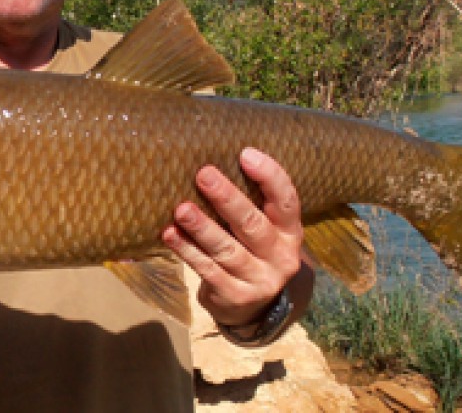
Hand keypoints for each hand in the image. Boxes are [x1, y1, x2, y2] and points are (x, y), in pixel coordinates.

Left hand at [162, 148, 304, 326]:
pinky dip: (188, 251)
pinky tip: (171, 234)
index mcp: (291, 232)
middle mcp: (281, 257)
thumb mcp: (263, 229)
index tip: (245, 154)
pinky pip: (208, 271)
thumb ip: (250, 203)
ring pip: (228, 250)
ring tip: (182, 209)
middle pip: (253, 224)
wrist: (254, 307)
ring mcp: (260, 280)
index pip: (287, 201)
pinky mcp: (236, 297)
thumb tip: (212, 165)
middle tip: (203, 174)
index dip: (269, 176)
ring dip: (202, 228)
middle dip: (227, 198)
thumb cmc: (251, 251)